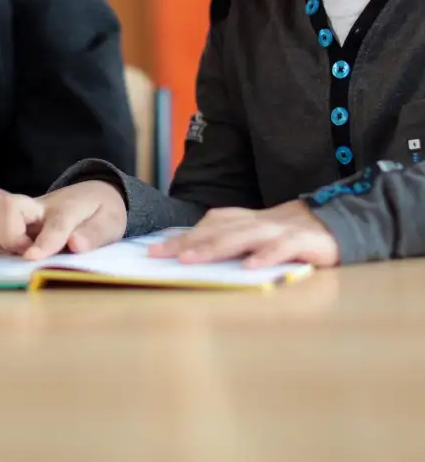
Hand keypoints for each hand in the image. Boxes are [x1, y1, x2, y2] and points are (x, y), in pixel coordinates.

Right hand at [0, 180, 127, 259]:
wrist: (93, 192)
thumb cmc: (102, 212)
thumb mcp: (110, 224)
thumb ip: (93, 235)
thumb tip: (75, 245)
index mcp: (68, 210)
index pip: (54, 224)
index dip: (43, 243)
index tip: (31, 259)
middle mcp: (39, 206)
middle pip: (8, 206)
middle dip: (8, 234)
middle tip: (23, 252)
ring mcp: (21, 207)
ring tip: (7, 250)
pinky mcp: (9, 212)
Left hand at [148, 201, 339, 267]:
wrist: (336, 223)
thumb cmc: (289, 235)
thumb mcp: (256, 236)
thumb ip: (230, 242)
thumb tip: (190, 255)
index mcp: (243, 221)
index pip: (206, 227)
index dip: (180, 237)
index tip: (153, 251)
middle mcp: (256, 223)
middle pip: (216, 230)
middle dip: (187, 242)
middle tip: (160, 255)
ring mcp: (278, 230)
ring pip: (242, 236)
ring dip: (215, 247)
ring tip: (190, 259)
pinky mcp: (303, 242)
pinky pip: (282, 248)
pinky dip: (266, 256)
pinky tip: (251, 267)